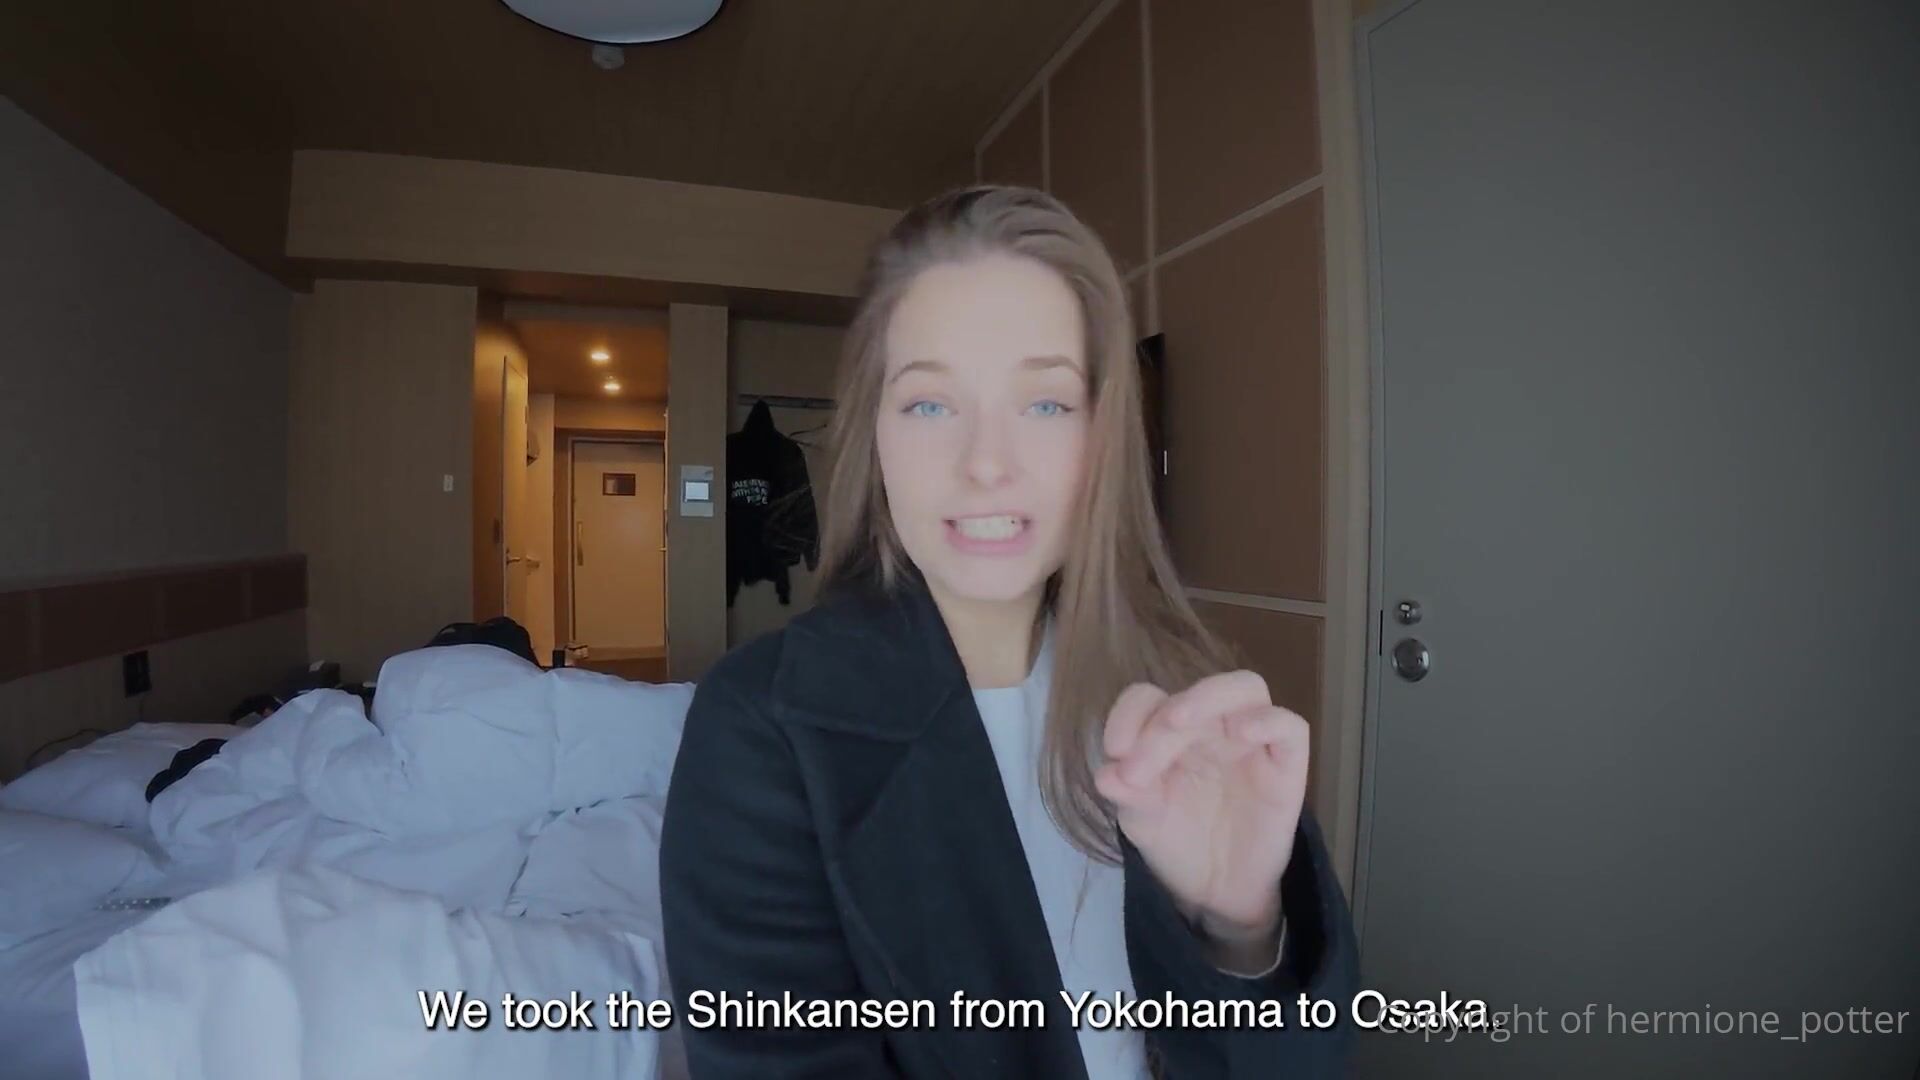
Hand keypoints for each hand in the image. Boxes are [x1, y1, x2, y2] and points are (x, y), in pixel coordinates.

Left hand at [1093, 671, 1308, 935]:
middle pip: (1196, 692)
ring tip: (1178, 723)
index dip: (1128, 713)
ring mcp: (1252, 742)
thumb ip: (1128, 795)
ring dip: (1209, 697)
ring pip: (1246, 688)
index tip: (1114, 751)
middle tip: (1140, 766)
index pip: (1149, 698)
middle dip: (1160, 721)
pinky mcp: (1286, 766)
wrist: (1217, 891)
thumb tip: (1105, 775)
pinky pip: (1291, 728)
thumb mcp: (1143, 821)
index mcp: (1171, 731)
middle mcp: (1212, 727)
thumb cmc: (1178, 841)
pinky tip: (1243, 733)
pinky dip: (1268, 721)